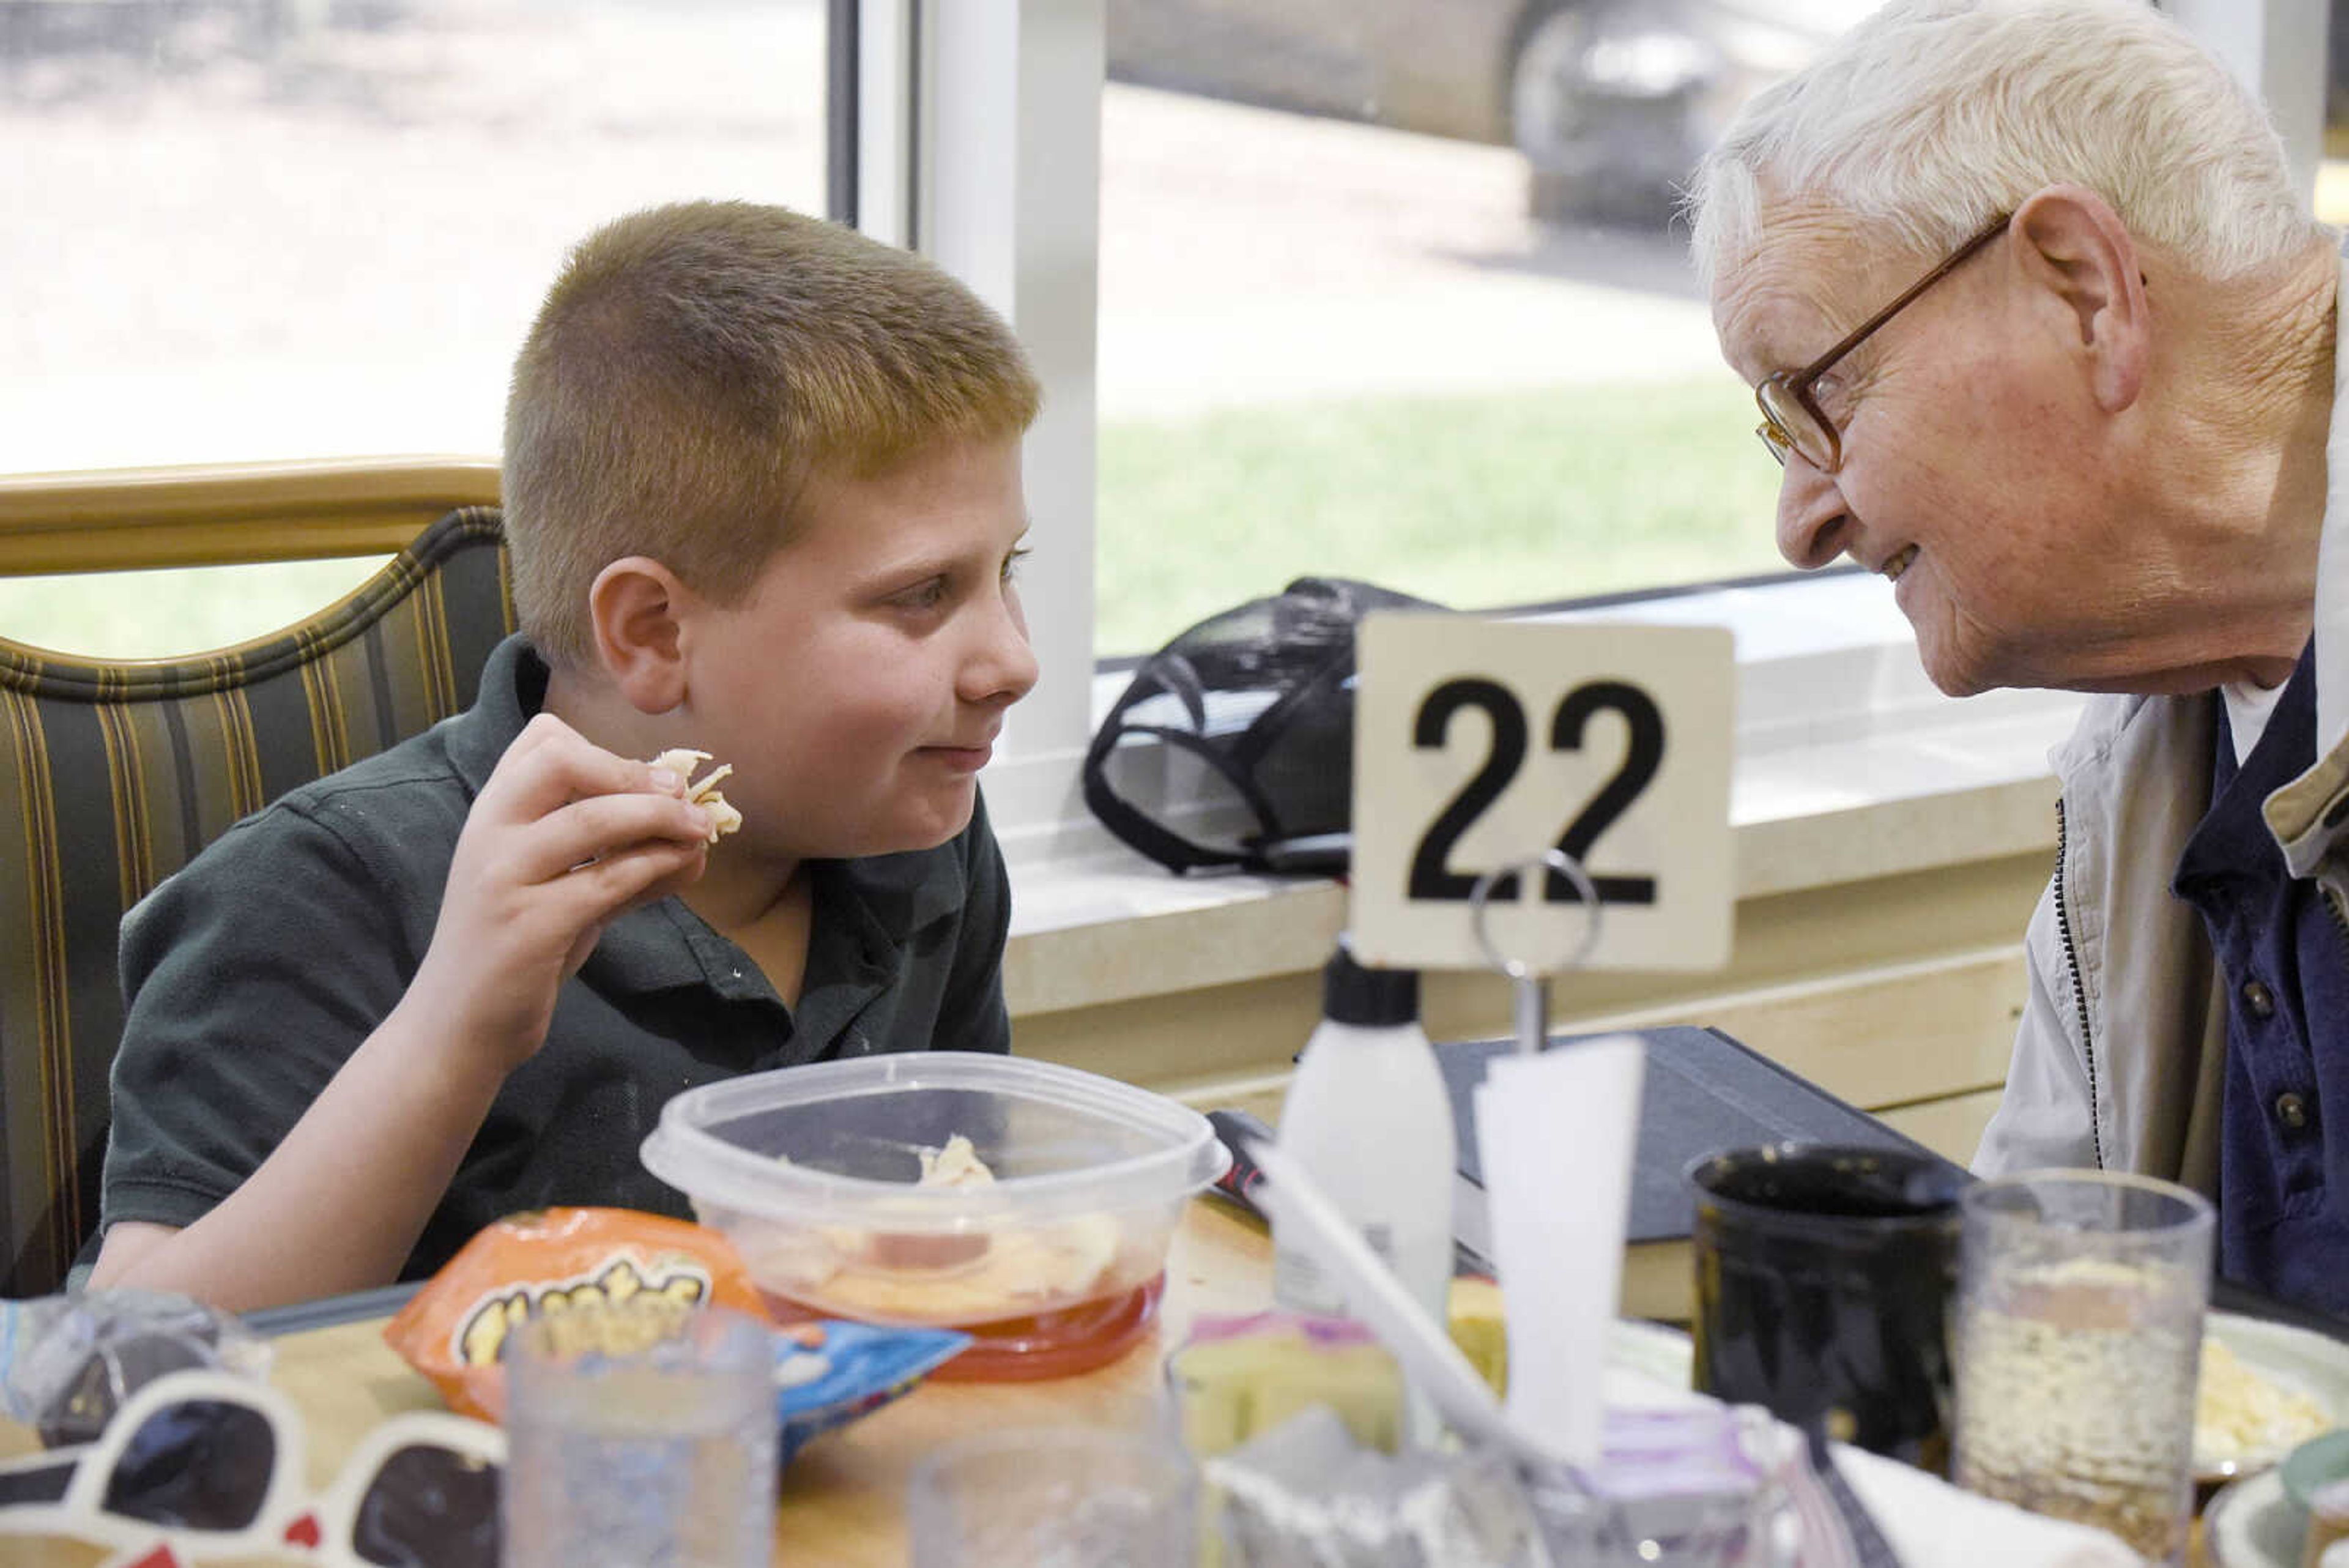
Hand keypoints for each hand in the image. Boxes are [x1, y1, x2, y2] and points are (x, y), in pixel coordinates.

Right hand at [406, 713, 715, 1075]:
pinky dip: (655, 865)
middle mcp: (489, 835)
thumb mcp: (564, 893)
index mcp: (492, 815)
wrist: (459, 1028)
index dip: (601, 748)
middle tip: (681, 794)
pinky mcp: (528, 927)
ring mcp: (503, 879)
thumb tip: (695, 840)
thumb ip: (619, 862)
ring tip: (702, 828)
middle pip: (560, 760)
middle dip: (632, 771)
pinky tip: (683, 867)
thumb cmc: (514, 953)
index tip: (643, 779)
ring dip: (661, 817)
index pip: (541, 740)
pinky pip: (605, 880)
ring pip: (592, 819)